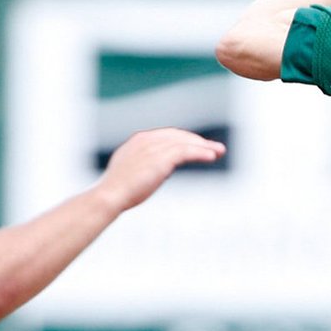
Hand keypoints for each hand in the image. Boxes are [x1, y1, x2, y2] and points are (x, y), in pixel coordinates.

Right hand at [98, 128, 225, 212]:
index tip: (201, 146)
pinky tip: (211, 156)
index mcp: (139, 141)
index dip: (187, 140)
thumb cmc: (120, 190)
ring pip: (185, 142)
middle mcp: (146, 140)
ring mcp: (153, 147)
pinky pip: (186, 151)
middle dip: (199, 141)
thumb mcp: (134, 171)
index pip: (168, 135)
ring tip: (219, 152)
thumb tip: (164, 169)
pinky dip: (200, 152)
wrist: (111, 195)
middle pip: (179, 136)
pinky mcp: (160, 158)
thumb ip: (149, 165)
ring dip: (205, 146)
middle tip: (216, 148)